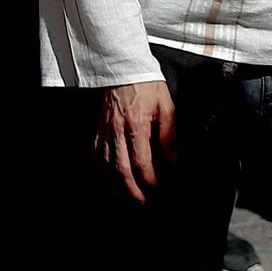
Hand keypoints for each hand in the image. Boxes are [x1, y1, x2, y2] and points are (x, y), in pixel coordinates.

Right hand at [97, 80, 175, 203]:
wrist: (123, 66)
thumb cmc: (147, 84)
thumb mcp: (167, 107)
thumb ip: (170, 136)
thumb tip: (175, 162)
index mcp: (136, 124)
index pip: (142, 162)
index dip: (150, 181)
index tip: (159, 190)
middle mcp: (117, 129)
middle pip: (120, 169)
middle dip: (131, 191)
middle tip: (142, 204)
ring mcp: (105, 129)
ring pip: (106, 164)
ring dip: (115, 185)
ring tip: (126, 198)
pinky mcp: (98, 127)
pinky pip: (96, 153)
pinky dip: (100, 169)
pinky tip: (107, 178)